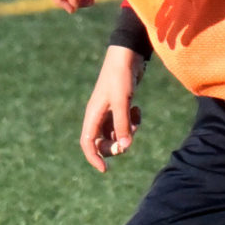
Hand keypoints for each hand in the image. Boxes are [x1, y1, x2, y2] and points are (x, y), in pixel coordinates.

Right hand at [79, 45, 144, 171]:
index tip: (105, 170)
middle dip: (116, 146)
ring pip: (115, 134)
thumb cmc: (121, 76)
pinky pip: (124, 124)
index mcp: (93, 114)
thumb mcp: (122, 101)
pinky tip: (138, 109)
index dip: (93, 158)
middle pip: (102, 142)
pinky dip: (133, 123)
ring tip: (136, 118)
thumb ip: (123, 124)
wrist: (128, 55)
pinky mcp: (120, 106)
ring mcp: (109, 111)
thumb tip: (125, 147)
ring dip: (127, 133)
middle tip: (129, 141)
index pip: (87, 143)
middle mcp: (98, 115)